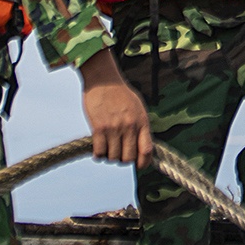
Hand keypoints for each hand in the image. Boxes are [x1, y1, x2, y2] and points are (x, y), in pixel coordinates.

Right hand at [78, 49, 151, 166]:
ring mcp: (114, 128)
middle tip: (118, 154)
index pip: (146, 151)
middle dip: (123, 160)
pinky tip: (98, 150)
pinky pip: (99, 152)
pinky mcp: (99, 128)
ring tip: (107, 150)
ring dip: (109, 157)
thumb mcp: (138, 107)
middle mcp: (130, 126)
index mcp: (142, 121)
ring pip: (113, 157)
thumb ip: (141, 126)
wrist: (103, 79)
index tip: (139, 165)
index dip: (143, 163)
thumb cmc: (121, 93)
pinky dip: (98, 155)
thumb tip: (143, 146)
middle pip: (128, 158)